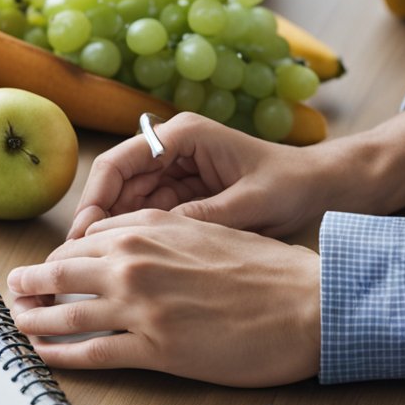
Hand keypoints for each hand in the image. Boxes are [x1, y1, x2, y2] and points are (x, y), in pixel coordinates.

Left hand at [10, 210, 319, 386]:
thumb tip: (127, 243)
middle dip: (29, 284)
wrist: (309, 305)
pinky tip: (45, 355)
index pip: (81, 242)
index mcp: (149, 228)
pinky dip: (59, 355)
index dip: (60, 259)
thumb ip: (162, 234)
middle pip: (58, 272)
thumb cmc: (268, 270)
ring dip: (33, 320)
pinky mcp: (154, 349)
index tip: (50, 271)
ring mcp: (140, 306)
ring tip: (20, 324)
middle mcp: (134, 262)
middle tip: (16, 293)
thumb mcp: (207, 230)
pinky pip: (90, 352)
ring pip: (63, 313)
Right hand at [69, 113, 336, 239]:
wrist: (323, 188)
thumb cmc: (293, 185)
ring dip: (111, 233)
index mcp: (183, 135)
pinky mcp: (182, 195)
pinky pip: (146, 216)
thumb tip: (155, 238)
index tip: (83, 235)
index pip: (119, 163)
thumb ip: (203, 218)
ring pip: (126, 203)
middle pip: (115, 184)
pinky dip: (134, 239)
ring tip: (95, 268)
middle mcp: (172, 149)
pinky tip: (124, 265)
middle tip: (80, 260)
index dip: (95, 199)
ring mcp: (175, 172)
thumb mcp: (250, 204)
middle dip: (97, 221)